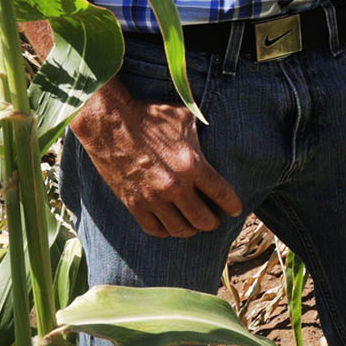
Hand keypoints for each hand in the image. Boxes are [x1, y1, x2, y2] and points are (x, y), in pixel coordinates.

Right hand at [72, 78, 243, 237]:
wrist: (110, 122)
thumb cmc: (149, 115)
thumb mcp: (183, 118)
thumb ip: (203, 131)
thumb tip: (215, 130)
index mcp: (193, 165)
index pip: (223, 195)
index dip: (233, 206)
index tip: (235, 209)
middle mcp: (175, 186)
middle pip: (204, 221)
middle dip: (213, 222)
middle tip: (214, 219)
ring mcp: (153, 198)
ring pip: (181, 230)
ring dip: (191, 230)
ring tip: (193, 224)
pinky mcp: (134, 204)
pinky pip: (155, 230)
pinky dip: (166, 230)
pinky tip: (170, 224)